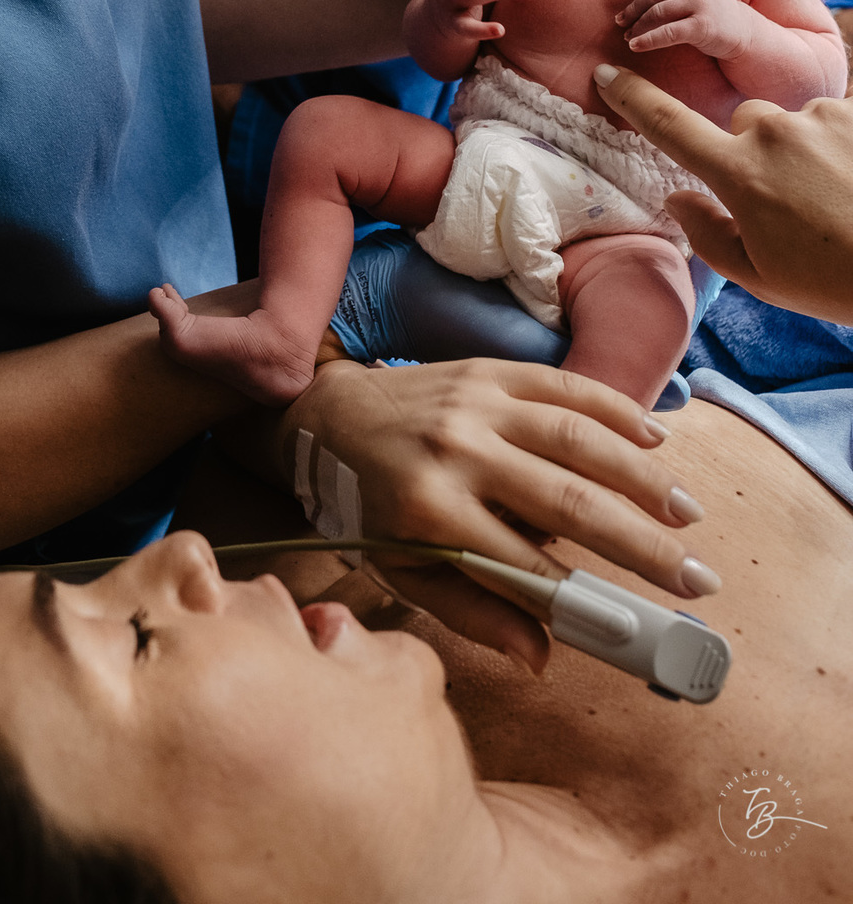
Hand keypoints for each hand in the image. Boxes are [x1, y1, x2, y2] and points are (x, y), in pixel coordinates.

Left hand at [281, 356, 715, 672]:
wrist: (328, 414)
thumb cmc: (368, 506)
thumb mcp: (402, 571)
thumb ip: (472, 611)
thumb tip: (541, 657)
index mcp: (431, 511)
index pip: (528, 567)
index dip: (591, 600)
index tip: (648, 627)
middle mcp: (458, 451)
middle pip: (568, 502)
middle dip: (641, 544)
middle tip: (698, 578)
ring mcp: (477, 402)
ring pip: (577, 438)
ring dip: (641, 476)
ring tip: (687, 514)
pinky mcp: (490, 369)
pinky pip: (564, 385)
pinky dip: (614, 410)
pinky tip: (655, 437)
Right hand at [594, 62, 852, 320]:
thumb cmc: (835, 281)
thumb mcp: (760, 276)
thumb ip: (707, 233)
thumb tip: (678, 196)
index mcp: (738, 172)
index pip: (669, 125)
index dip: (633, 98)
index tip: (607, 74)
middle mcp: (774, 132)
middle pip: (744, 123)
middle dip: (754, 151)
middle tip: (791, 203)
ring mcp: (822, 117)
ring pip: (795, 123)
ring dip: (806, 151)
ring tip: (838, 200)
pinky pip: (837, 121)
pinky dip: (843, 148)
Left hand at [616, 0, 752, 57]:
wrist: (742, 31)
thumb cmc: (716, 5)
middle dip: (633, 8)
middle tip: (619, 20)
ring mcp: (701, 3)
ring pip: (657, 13)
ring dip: (637, 26)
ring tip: (627, 36)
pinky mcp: (702, 26)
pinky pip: (667, 33)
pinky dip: (647, 40)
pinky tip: (634, 46)